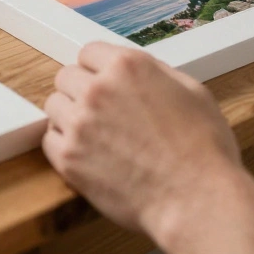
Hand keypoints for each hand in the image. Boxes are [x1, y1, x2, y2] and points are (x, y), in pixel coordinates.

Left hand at [44, 43, 253, 253]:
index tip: (102, 82)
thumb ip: (157, 72)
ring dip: (70, 116)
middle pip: (66, 76)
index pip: (89, 52)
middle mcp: (98, 89)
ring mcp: (79, 123)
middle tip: (99, 111)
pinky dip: (64, 145)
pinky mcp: (69, 158)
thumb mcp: (192, 91)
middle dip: (81, 90)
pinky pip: (50, 140)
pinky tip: (88, 154)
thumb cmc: (204, 151)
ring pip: (53, 106)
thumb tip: (138, 72)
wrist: (197, 200)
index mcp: (128, 67)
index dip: (98, 69)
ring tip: (94, 134)